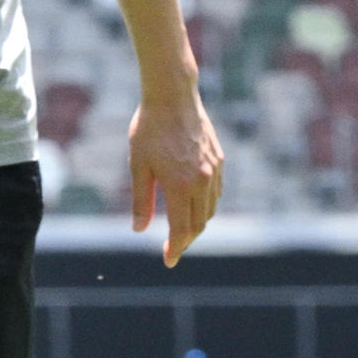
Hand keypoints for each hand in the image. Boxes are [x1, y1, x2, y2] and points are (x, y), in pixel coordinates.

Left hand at [128, 92, 223, 266]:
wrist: (173, 96)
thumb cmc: (150, 129)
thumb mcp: (139, 166)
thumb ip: (142, 200)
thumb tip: (139, 229)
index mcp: (181, 186)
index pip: (181, 229)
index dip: (175, 248)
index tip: (168, 261)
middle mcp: (202, 181)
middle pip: (199, 224)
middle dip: (186, 240)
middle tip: (172, 249)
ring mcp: (213, 170)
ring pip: (210, 209)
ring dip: (197, 224)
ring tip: (181, 229)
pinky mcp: (218, 159)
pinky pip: (216, 192)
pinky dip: (206, 205)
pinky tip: (194, 205)